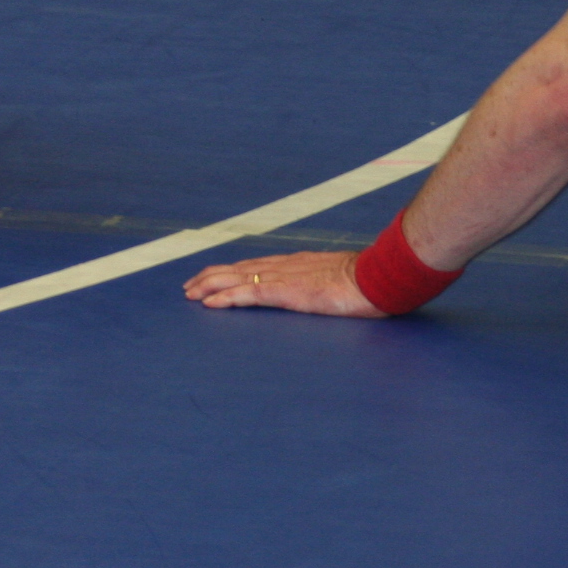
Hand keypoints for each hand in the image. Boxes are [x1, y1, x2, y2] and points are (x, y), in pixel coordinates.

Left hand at [182, 250, 386, 317]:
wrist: (378, 277)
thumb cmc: (367, 281)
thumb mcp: (338, 279)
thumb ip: (323, 282)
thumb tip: (321, 290)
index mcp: (296, 264)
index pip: (254, 265)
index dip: (230, 271)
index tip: (211, 277)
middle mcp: (284, 266)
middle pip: (238, 268)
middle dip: (211, 277)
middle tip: (189, 287)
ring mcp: (284, 278)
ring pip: (236, 278)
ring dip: (210, 285)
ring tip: (190, 293)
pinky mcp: (287, 292)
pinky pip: (248, 294)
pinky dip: (226, 297)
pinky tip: (210, 303)